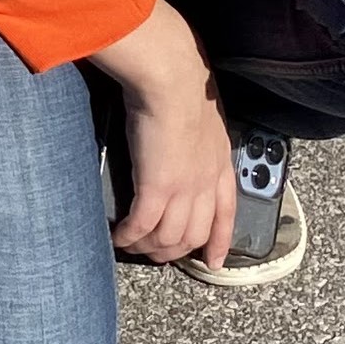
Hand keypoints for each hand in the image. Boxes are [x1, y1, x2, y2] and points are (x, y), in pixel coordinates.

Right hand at [92, 0, 237, 268]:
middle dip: (175, 250)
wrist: (172, 80)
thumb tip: (180, 139)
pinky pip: (142, 226)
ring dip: (149, 247)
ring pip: (170, 237)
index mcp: (221, 165)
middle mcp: (205, 183)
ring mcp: (183, 189)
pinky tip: (117, 238)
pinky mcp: (156, 189)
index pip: (226, 214)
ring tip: (132, 246)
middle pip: (196, 233)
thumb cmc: (183, 85)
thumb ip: (196, 135)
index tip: (213, 262)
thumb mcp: (202, 116)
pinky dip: (129, 236)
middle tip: (155, 254)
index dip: (220, 242)